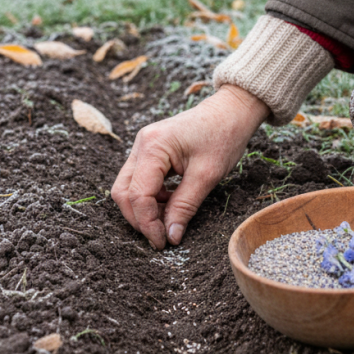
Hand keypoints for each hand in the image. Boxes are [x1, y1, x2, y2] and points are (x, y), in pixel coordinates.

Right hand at [111, 85, 269, 249]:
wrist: (231, 110)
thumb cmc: (223, 136)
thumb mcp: (207, 175)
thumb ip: (185, 207)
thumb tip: (170, 237)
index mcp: (153, 146)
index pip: (137, 195)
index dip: (147, 223)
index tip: (163, 242)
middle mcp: (141, 144)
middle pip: (122, 192)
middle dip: (139, 218)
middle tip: (162, 236)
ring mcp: (142, 146)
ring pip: (127, 187)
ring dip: (144, 209)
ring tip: (169, 219)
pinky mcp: (149, 151)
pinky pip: (139, 180)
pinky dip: (151, 197)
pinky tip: (170, 203)